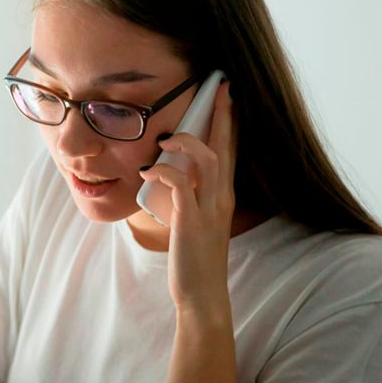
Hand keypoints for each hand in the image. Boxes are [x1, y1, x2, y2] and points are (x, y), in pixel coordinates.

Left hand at [139, 81, 236, 314]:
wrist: (201, 294)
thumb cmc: (194, 259)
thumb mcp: (194, 222)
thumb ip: (188, 198)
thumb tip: (170, 179)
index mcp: (223, 196)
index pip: (230, 151)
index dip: (229, 123)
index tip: (227, 97)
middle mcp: (221, 198)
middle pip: (225, 147)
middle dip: (222, 116)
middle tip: (219, 87)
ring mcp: (208, 209)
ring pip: (208, 161)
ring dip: (187, 143)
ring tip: (166, 139)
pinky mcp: (191, 221)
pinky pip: (180, 185)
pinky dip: (165, 172)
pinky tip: (150, 171)